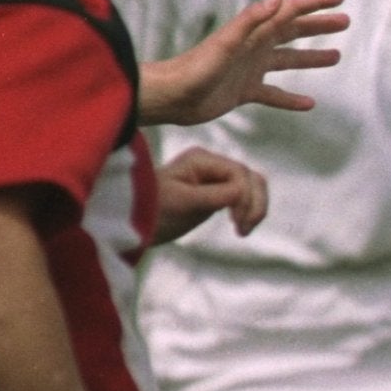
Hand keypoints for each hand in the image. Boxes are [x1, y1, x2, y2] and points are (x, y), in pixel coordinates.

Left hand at [136, 0, 347, 126]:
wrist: (170, 96)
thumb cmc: (194, 69)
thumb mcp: (225, 43)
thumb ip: (250, 20)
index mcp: (253, 33)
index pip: (289, 12)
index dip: (315, 3)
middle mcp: (254, 48)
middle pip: (292, 32)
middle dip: (318, 26)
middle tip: (345, 22)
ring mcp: (249, 70)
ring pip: (287, 61)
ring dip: (311, 58)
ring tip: (335, 56)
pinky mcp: (243, 91)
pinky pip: (273, 94)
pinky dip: (291, 99)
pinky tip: (309, 104)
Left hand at [151, 151, 268, 242]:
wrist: (135, 222)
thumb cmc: (153, 210)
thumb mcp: (182, 203)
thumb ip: (214, 195)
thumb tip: (244, 192)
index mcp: (201, 159)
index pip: (239, 173)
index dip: (245, 197)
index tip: (235, 223)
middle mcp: (211, 165)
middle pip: (251, 178)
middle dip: (254, 204)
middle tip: (242, 230)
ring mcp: (216, 178)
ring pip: (253, 187)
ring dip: (255, 208)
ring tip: (243, 231)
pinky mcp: (218, 193)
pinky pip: (246, 198)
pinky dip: (249, 211)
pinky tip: (240, 227)